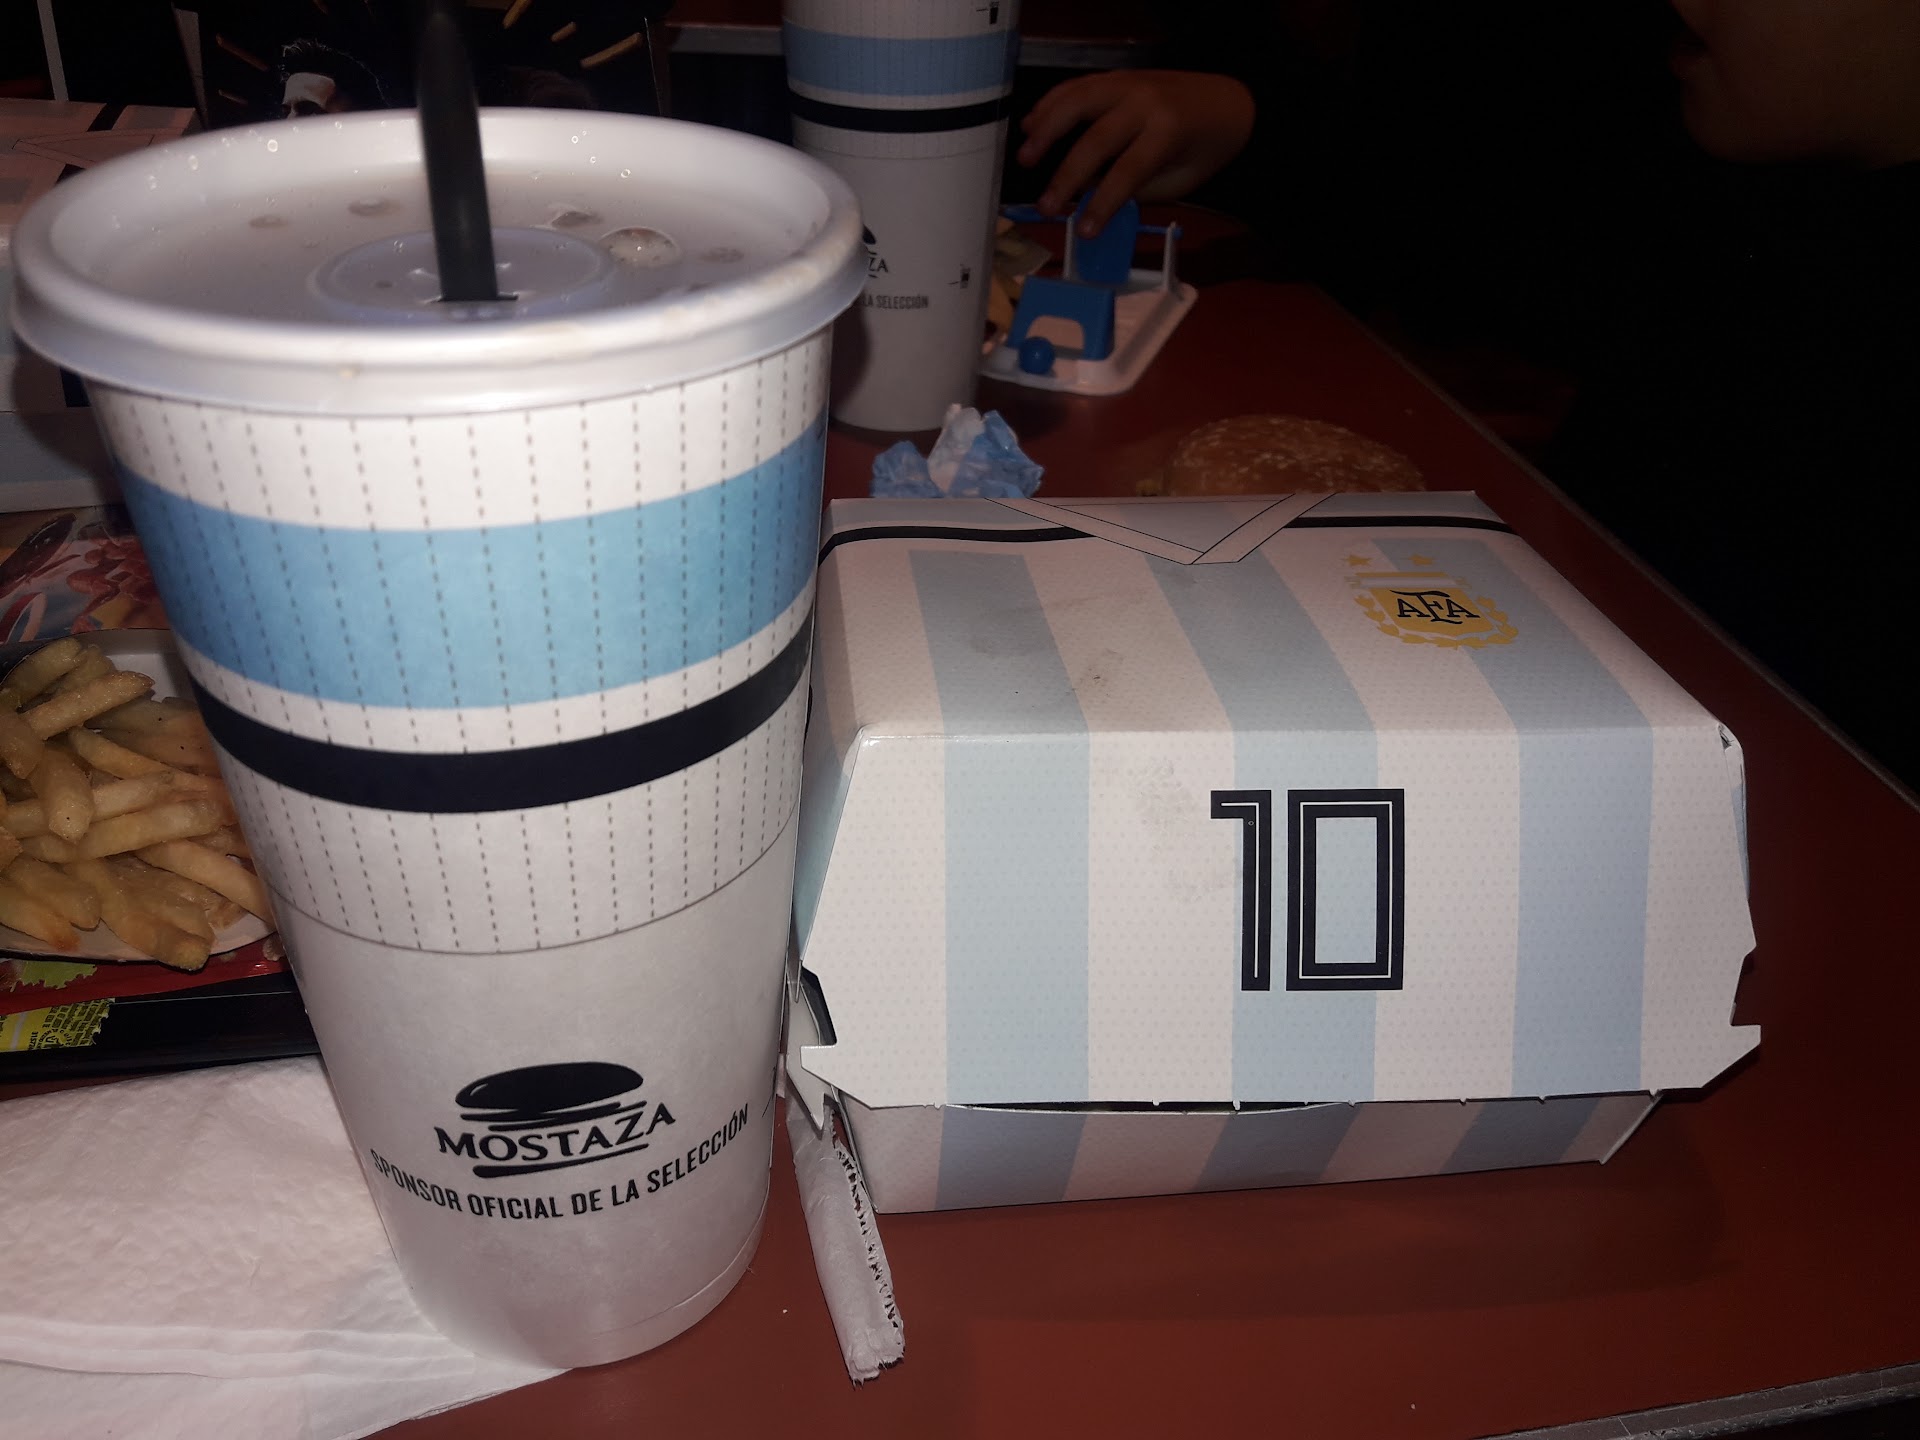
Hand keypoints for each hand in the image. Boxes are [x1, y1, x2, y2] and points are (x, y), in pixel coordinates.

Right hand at [1017, 70, 1255, 235]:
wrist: (1228, 101)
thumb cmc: (1204, 148)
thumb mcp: (1179, 179)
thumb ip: (1138, 188)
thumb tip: (1092, 199)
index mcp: (1168, 131)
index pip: (1127, 171)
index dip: (1103, 203)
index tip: (1083, 230)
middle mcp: (1145, 102)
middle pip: (1096, 139)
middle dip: (1067, 175)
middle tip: (1047, 206)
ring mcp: (1127, 83)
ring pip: (1077, 102)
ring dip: (1046, 129)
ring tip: (1025, 158)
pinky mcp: (1116, 77)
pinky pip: (1077, 86)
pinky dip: (1051, 104)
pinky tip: (1031, 125)